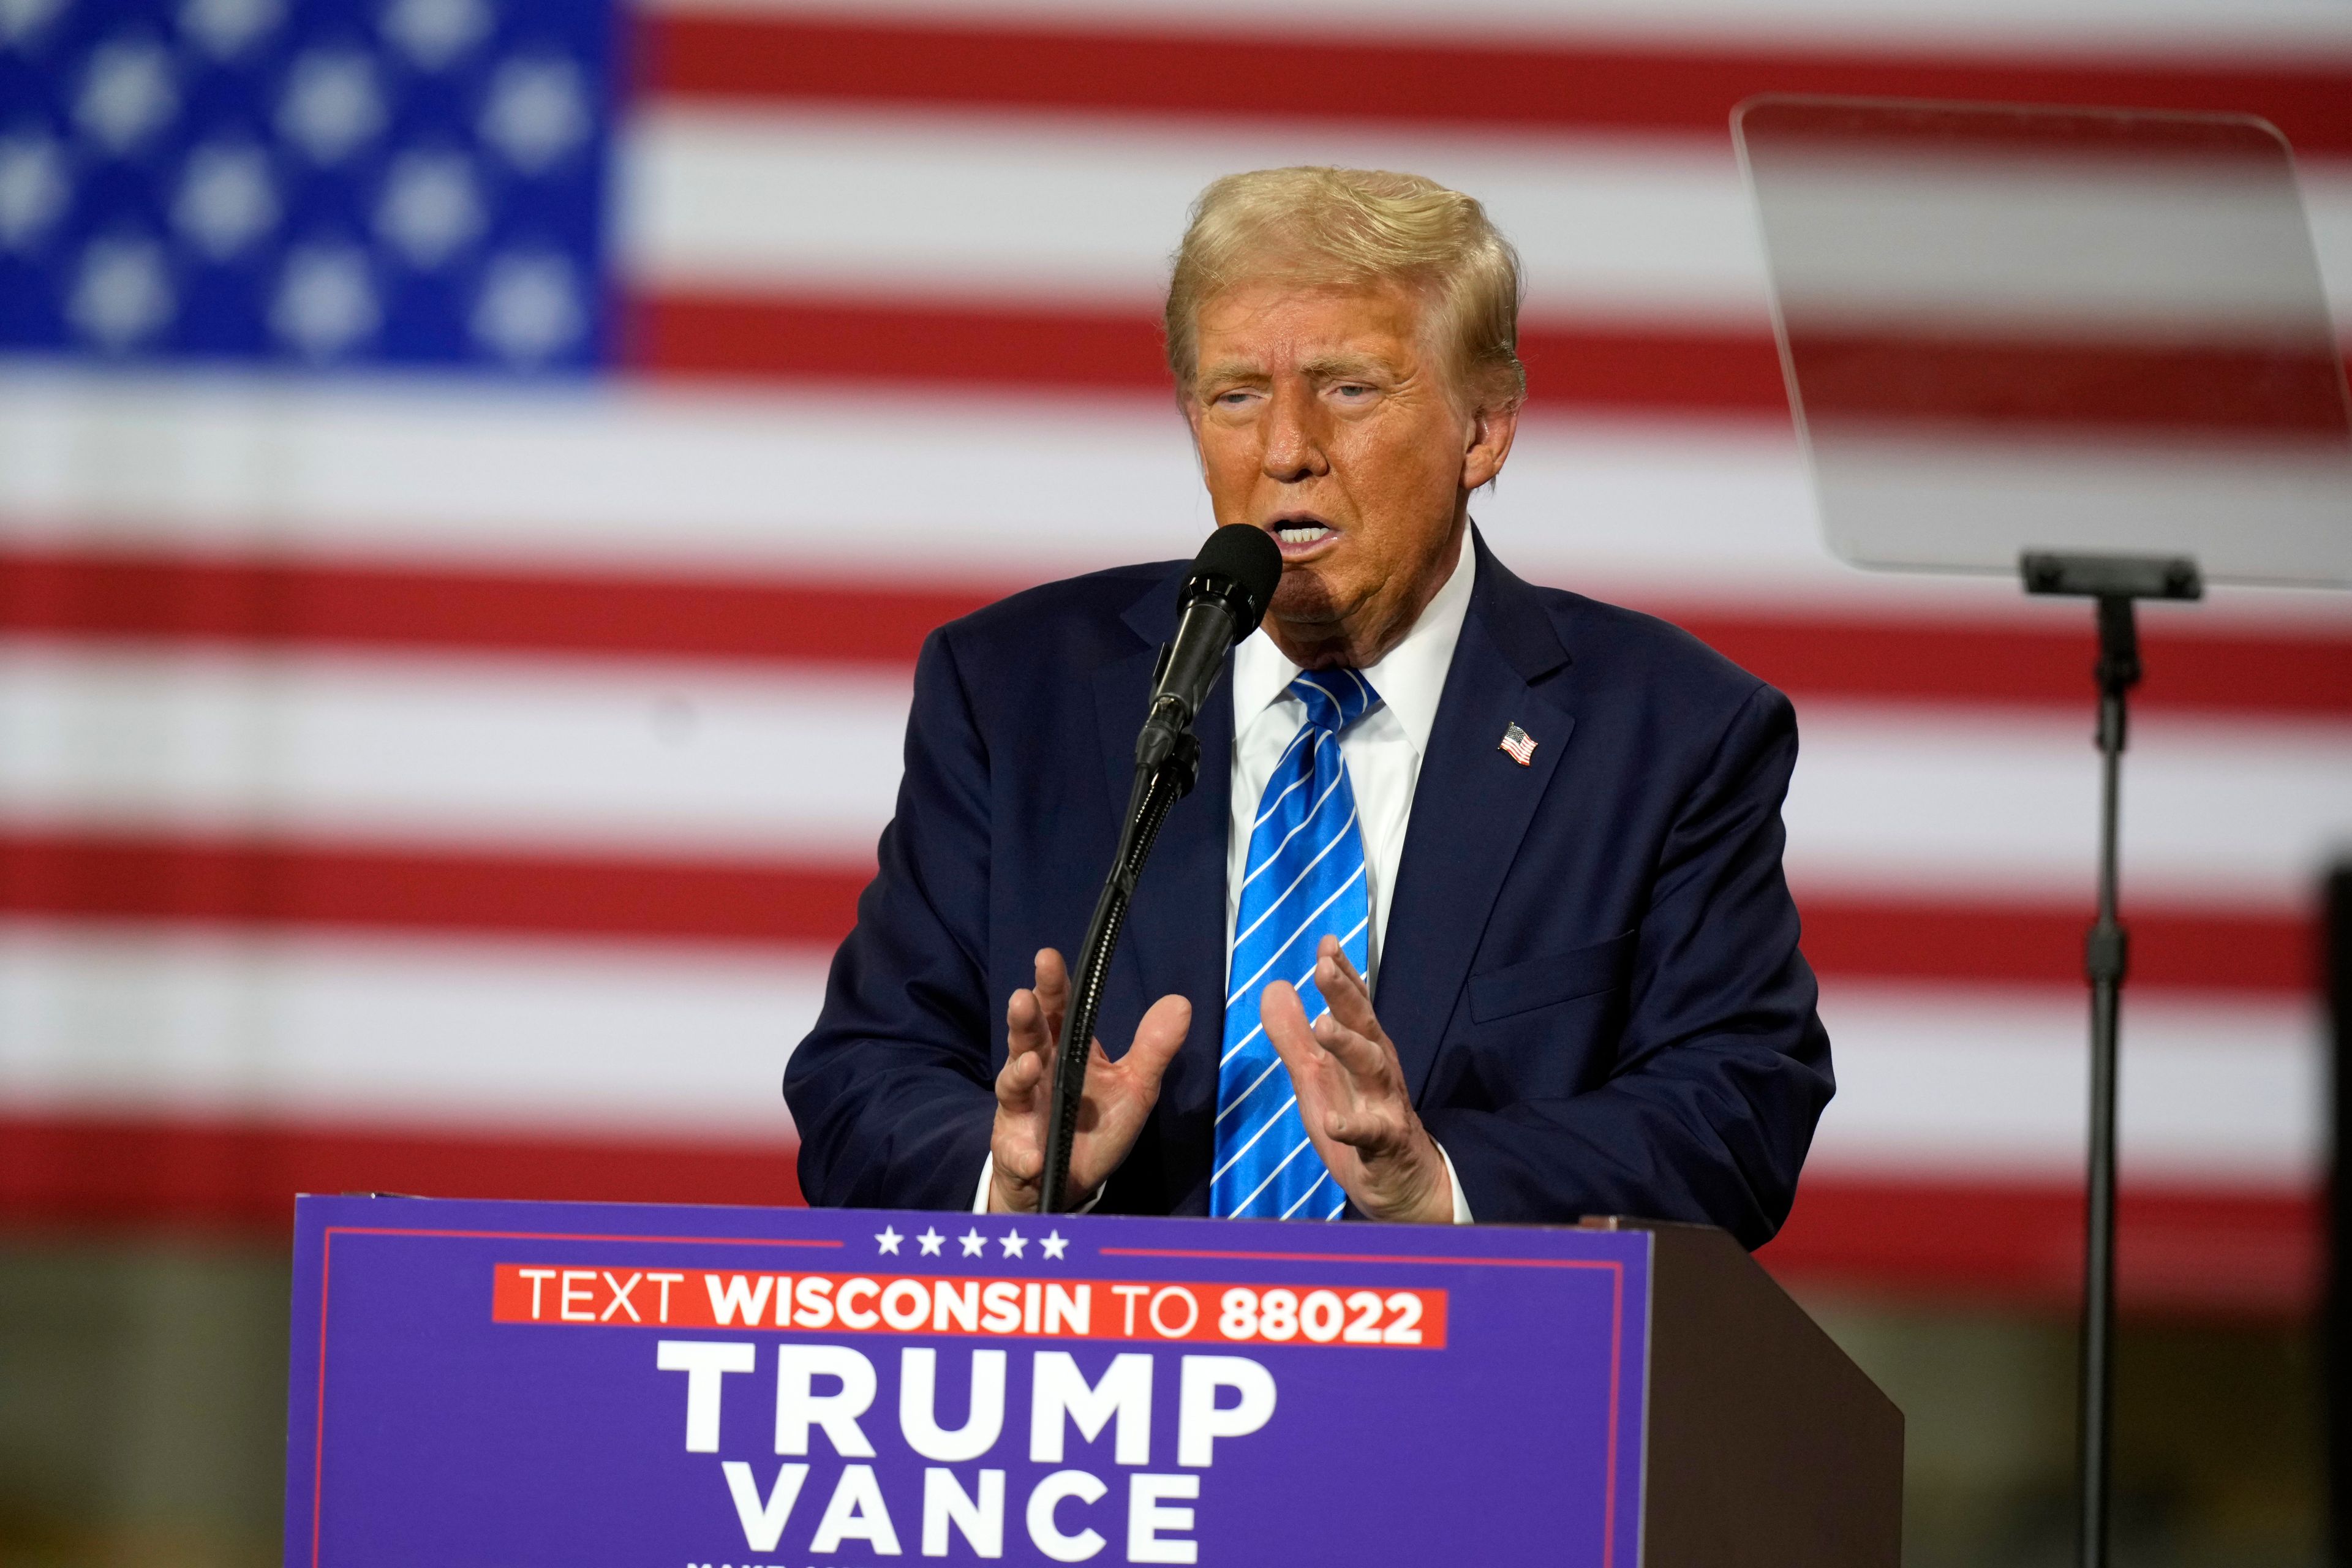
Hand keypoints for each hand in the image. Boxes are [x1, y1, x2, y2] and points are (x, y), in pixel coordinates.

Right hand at [990, 948, 1191, 1213]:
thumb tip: (1180, 1002)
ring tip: (1030, 1064)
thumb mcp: (1135, 1087)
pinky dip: (1024, 1155)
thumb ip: (1153, 1048)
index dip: (1052, 985)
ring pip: (1013, 1082)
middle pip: (1028, 1036)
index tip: (1048, 957)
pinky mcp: (1015, 1149)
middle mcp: (1038, 1070)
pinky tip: (1033, 1158)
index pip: (1058, 1009)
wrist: (1071, 1181)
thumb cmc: (1097, 1125)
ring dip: (1018, 1073)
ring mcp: (1022, 1108)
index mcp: (1067, 1049)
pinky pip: (1018, 1152)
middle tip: (1024, 998)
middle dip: (1025, 1017)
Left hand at [1261, 935, 1452, 1223]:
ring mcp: (1385, 1105)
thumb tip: (1274, 985)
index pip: (1353, 1005)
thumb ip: (1294, 1035)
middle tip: (1323, 967)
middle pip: (1364, 1025)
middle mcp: (1379, 1069)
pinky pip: (1370, 1133)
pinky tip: (1333, 1121)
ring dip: (1349, 1046)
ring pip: (1372, 1068)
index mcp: (1363, 1049)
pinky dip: (1352, 1126)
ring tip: (1323, 1026)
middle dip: (1345, 994)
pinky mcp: (1385, 1144)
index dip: (1341, 973)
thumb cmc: (1357, 1118)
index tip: (1325, 942)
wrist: (1402, 1183)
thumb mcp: (1317, 1076)